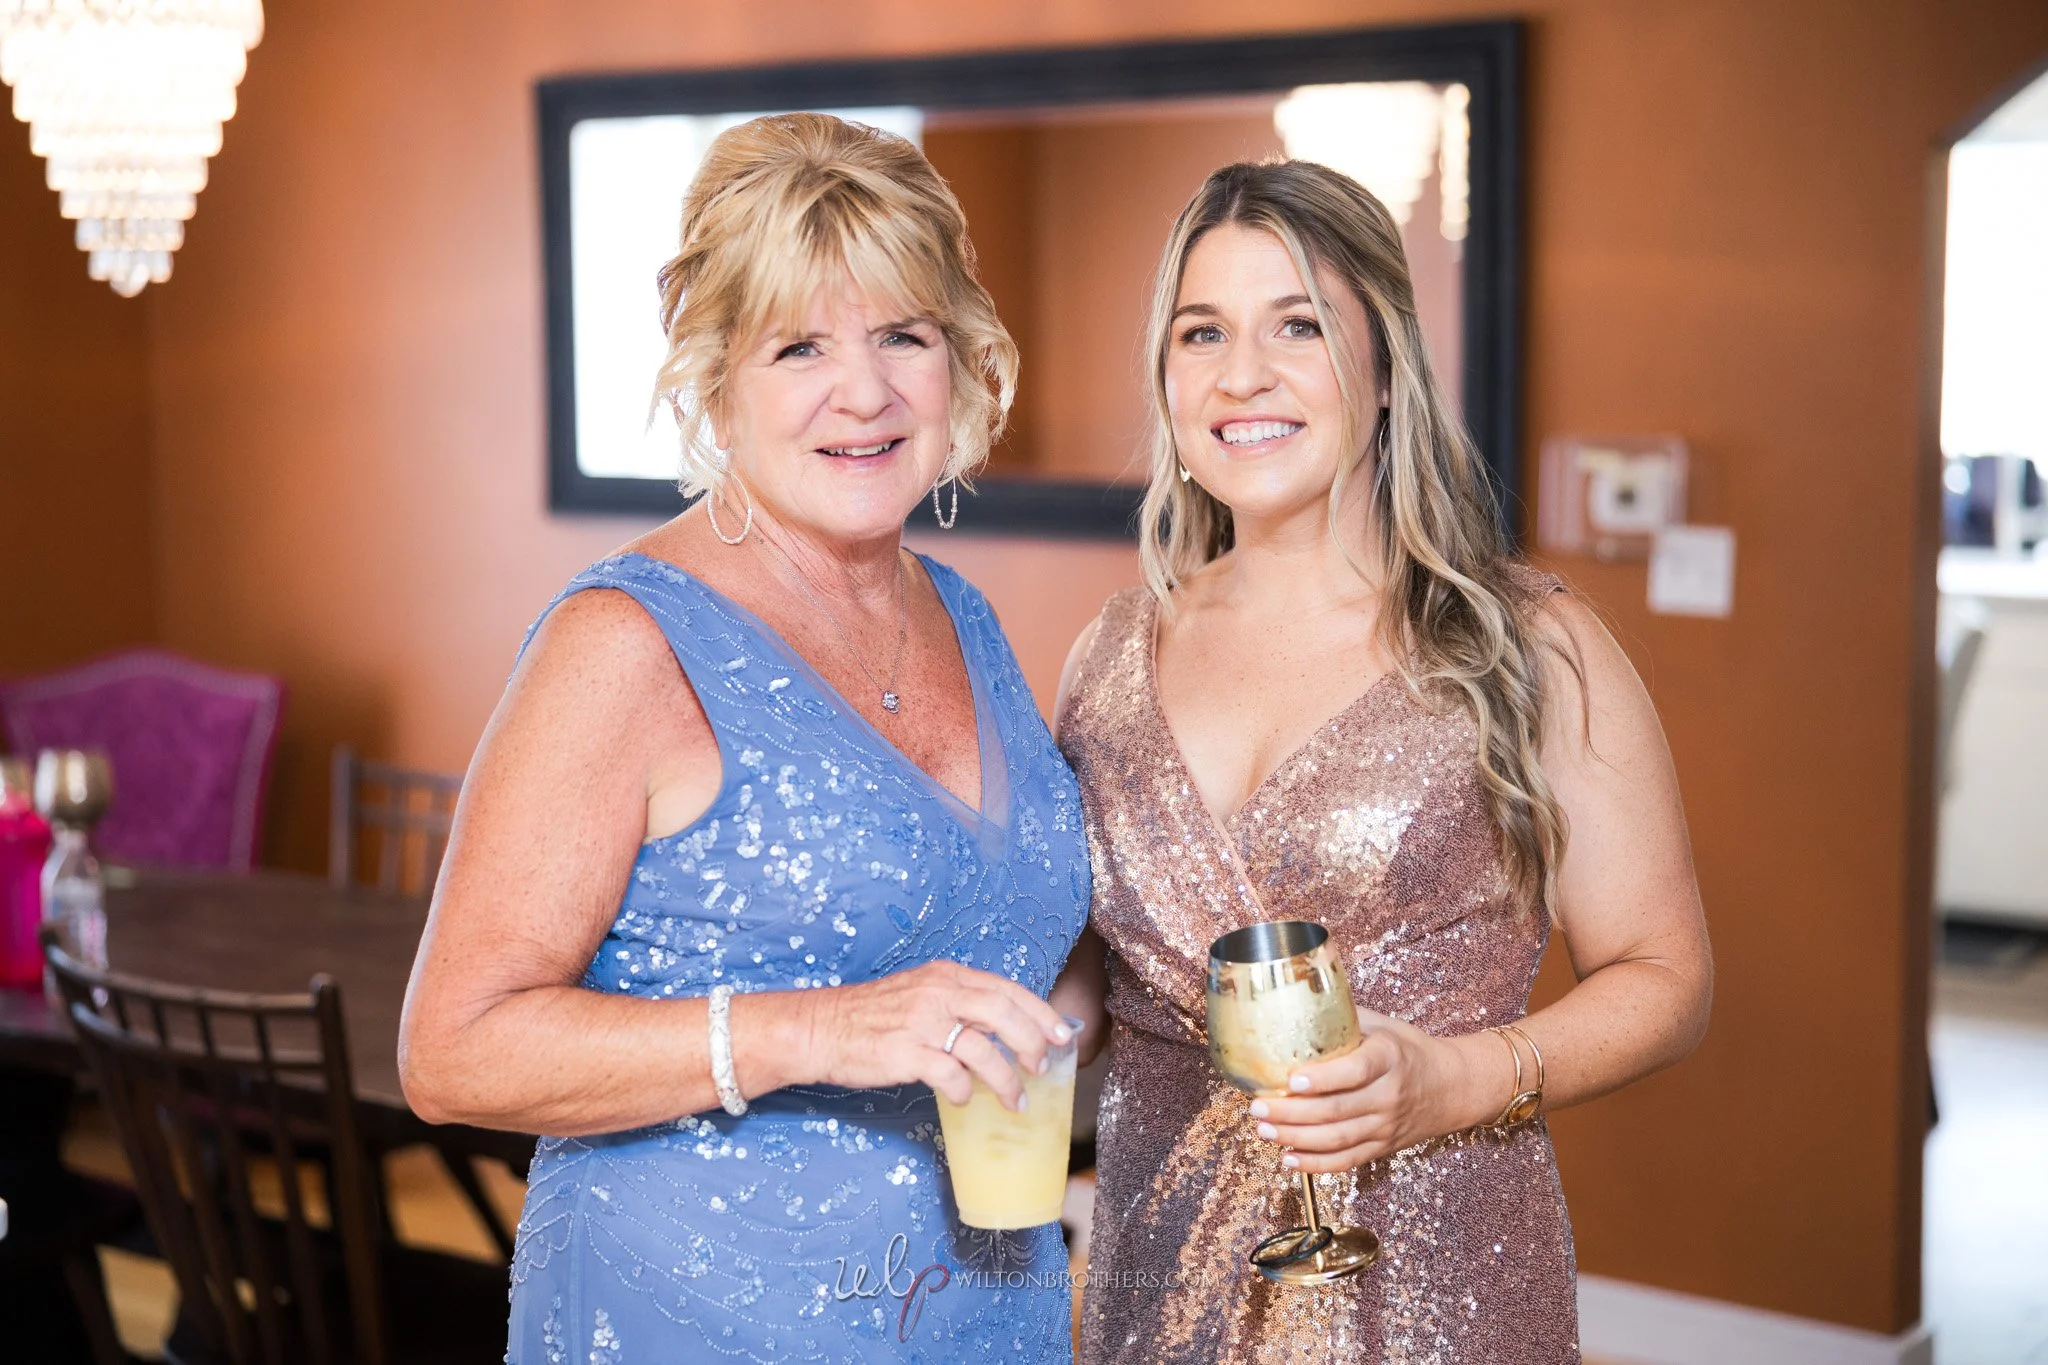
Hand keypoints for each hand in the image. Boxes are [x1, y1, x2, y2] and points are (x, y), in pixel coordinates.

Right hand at [798, 960, 1072, 1109]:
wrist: (820, 1027)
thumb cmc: (872, 1016)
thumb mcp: (920, 995)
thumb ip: (958, 1004)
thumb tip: (1002, 1030)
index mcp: (945, 976)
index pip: (1007, 989)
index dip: (1041, 1013)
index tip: (1063, 1035)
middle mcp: (938, 993)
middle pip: (1004, 1012)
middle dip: (1033, 1042)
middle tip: (1043, 1067)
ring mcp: (921, 1022)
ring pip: (983, 1048)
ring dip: (1006, 1079)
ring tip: (1015, 1100)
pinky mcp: (905, 1052)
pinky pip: (950, 1074)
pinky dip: (963, 1091)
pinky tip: (961, 1098)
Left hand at [1244, 1009, 1504, 1173]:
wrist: (1452, 1086)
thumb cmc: (1408, 1050)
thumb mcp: (1382, 1025)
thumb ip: (1342, 1018)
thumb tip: (1293, 1002)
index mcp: (1388, 1058)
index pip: (1356, 1070)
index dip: (1323, 1078)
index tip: (1293, 1078)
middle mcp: (1389, 1095)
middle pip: (1337, 1111)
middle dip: (1292, 1112)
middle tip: (1258, 1106)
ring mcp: (1386, 1126)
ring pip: (1338, 1140)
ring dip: (1296, 1138)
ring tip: (1264, 1130)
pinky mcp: (1383, 1147)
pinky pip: (1347, 1162)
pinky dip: (1316, 1164)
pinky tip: (1288, 1159)